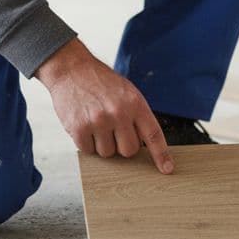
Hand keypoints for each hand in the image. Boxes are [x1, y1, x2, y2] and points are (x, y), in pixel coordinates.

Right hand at [35, 39, 174, 173]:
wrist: (71, 70)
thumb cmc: (101, 83)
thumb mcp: (127, 92)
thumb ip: (136, 116)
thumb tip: (145, 145)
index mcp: (135, 103)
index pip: (153, 134)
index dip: (161, 154)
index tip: (167, 169)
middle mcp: (118, 113)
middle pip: (129, 150)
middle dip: (122, 145)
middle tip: (113, 130)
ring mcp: (98, 121)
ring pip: (108, 153)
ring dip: (102, 144)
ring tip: (97, 123)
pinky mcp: (79, 128)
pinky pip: (88, 150)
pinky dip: (86, 142)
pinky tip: (84, 125)